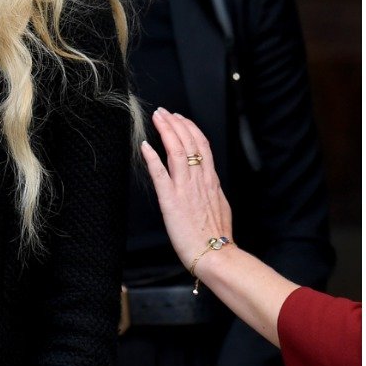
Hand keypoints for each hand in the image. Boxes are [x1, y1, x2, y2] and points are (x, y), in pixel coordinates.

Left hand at [139, 108, 234, 272]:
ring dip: (166, 132)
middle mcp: (200, 181)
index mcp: (211, 181)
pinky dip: (152, 158)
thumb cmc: (216, 236)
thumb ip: (212, 191)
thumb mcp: (220, 206)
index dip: (190, 129)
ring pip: (177, 152)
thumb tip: (209, 182)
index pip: (202, 146)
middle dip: (176, 124)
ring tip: (157, 118)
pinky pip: (160, 174)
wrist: (216, 254)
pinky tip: (145, 146)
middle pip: (190, 143)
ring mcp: (186, 189)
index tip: (180, 118)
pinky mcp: (171, 201)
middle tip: (164, 111)